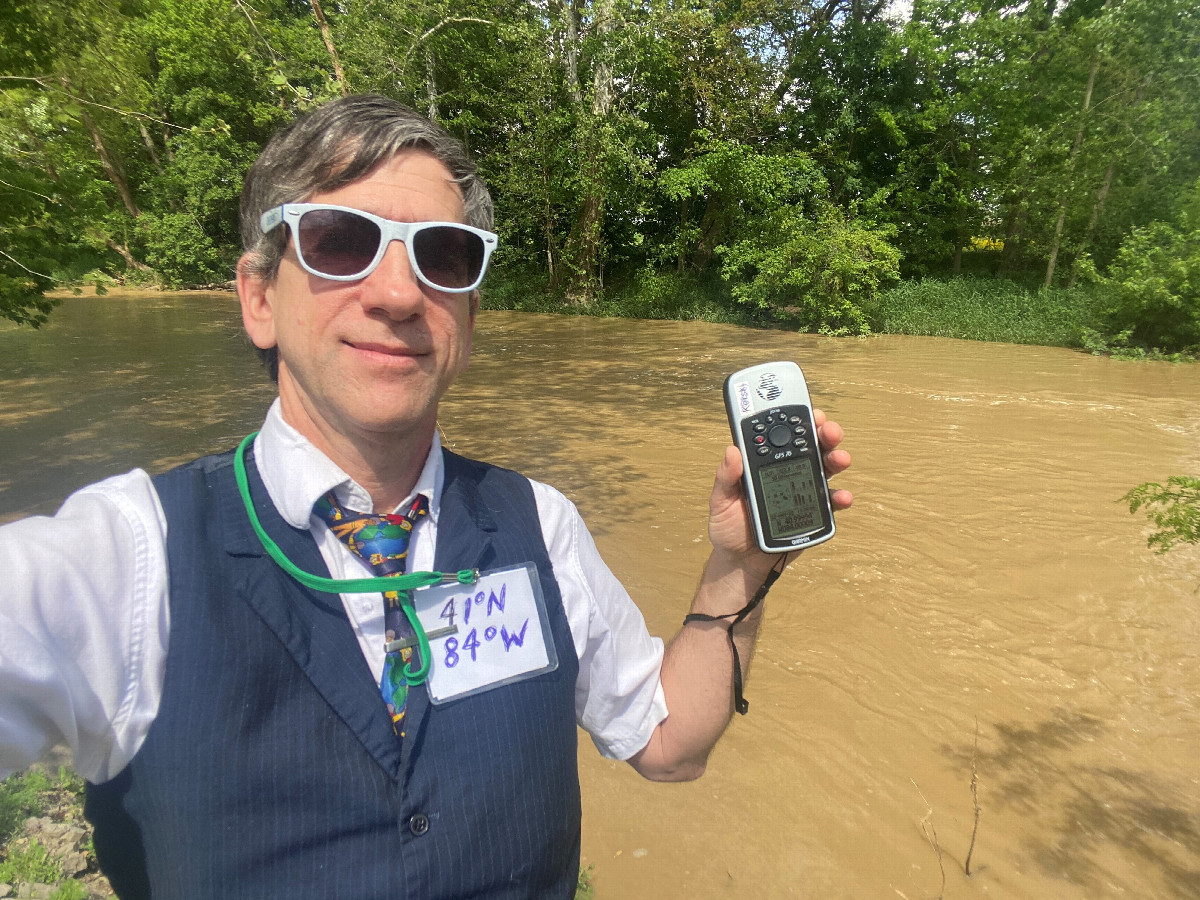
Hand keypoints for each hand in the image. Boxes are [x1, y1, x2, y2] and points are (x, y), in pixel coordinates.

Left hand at [708, 408, 852, 557]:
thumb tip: (731, 451)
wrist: (742, 561)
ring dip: (837, 458)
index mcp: (765, 463)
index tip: (805, 411)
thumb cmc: (729, 528)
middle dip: (824, 432)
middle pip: (812, 445)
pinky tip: (842, 497)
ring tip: (840, 459)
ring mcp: (804, 490)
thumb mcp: (720, 501)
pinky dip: (840, 497)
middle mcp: (788, 471)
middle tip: (829, 430)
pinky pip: (831, 502)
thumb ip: (725, 478)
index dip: (796, 419)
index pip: (783, 434)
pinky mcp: (814, 513)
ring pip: (826, 468)